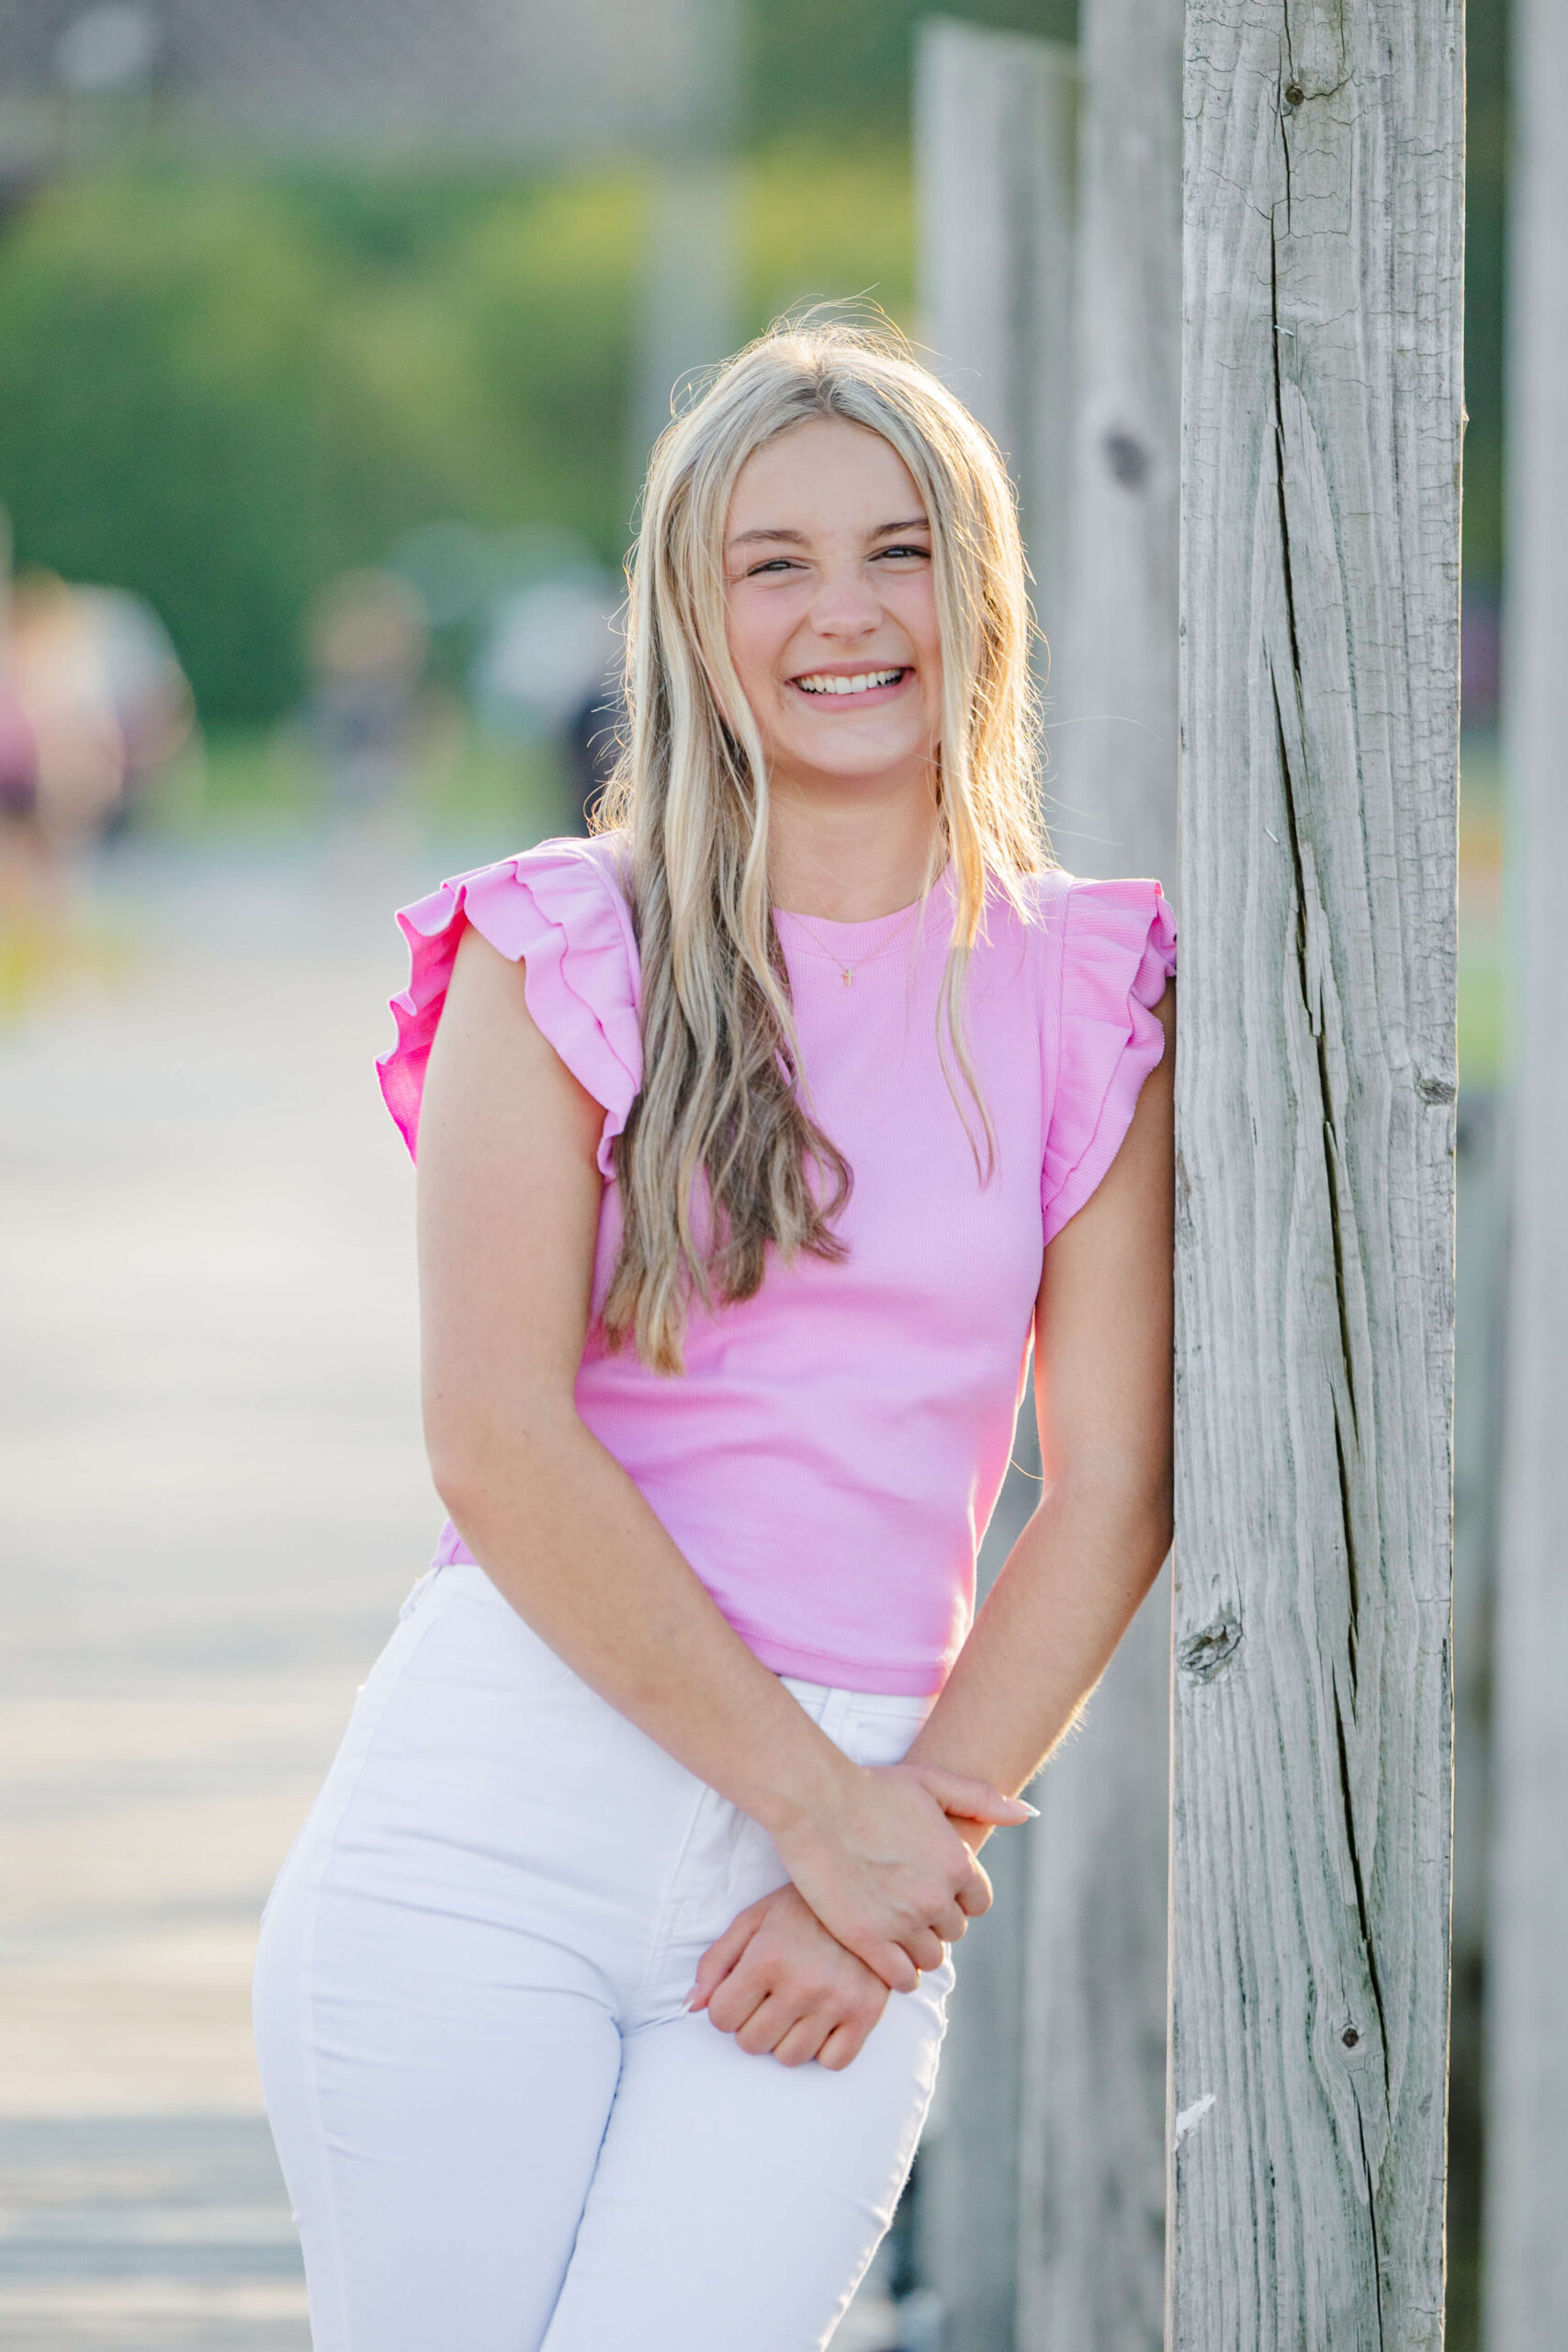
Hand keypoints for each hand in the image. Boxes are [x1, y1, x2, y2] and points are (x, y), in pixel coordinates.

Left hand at [689, 1883, 891, 2070]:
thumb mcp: (753, 1920)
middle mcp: (802, 1984)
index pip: (722, 2017)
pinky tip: (824, 2018)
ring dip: (786, 2038)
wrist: (867, 1896)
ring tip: (797, 2006)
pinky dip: (824, 2049)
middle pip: (752, 2043)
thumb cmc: (802, 1909)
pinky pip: (832, 2062)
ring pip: (789, 2057)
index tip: (742, 1991)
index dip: (726, 2007)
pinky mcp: (866, 2015)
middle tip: (771, 1998)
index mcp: (768, 1957)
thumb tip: (692, 2007)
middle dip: (753, 2024)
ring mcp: (836, 2002)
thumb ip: (716, 1961)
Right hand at [770, 1760, 1032, 1994]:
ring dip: (917, 1946)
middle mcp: (936, 1896)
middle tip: (905, 1903)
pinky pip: (902, 1977)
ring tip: (893, 1927)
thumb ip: (981, 1798)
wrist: (814, 1801)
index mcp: (956, 1862)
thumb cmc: (871, 1786)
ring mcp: (902, 1921)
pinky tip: (884, 1954)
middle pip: (954, 1931)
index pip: (978, 1901)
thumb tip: (1026, 1815)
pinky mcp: (868, 1940)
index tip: (931, 1886)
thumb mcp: (932, 1781)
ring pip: (931, 1957)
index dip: (956, 1895)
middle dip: (935, 1919)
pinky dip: (899, 1972)